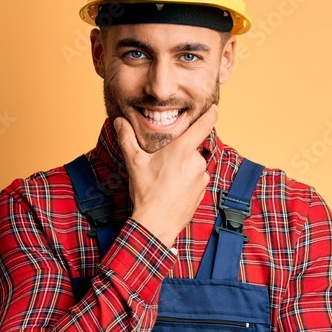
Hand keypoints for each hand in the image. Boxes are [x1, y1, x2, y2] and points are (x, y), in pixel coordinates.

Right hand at [115, 105, 217, 246]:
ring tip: (166, 180)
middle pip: (192, 148)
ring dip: (183, 168)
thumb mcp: (134, 162)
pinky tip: (173, 189)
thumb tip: (118, 121)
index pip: (204, 125)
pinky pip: (196, 179)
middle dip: (180, 152)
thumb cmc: (146, 192)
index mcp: (182, 149)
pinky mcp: (203, 191)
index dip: (210, 114)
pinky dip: (187, 181)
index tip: (213, 108)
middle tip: (163, 163)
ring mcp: (201, 177)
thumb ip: (127, 138)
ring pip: (193, 164)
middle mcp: (196, 161)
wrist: (156, 224)